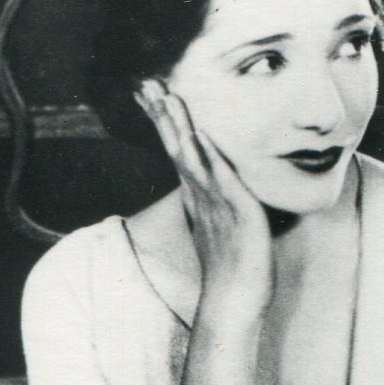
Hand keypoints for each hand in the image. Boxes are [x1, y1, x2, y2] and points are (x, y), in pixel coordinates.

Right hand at [137, 79, 271, 311]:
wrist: (235, 302)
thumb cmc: (234, 269)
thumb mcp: (225, 226)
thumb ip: (220, 203)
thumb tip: (223, 189)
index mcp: (199, 195)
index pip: (179, 149)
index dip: (165, 122)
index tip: (152, 93)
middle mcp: (202, 195)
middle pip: (177, 146)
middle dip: (163, 114)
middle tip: (146, 82)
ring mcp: (215, 203)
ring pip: (191, 157)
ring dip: (178, 126)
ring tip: (166, 96)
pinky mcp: (236, 212)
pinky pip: (220, 179)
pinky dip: (208, 157)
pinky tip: (197, 136)